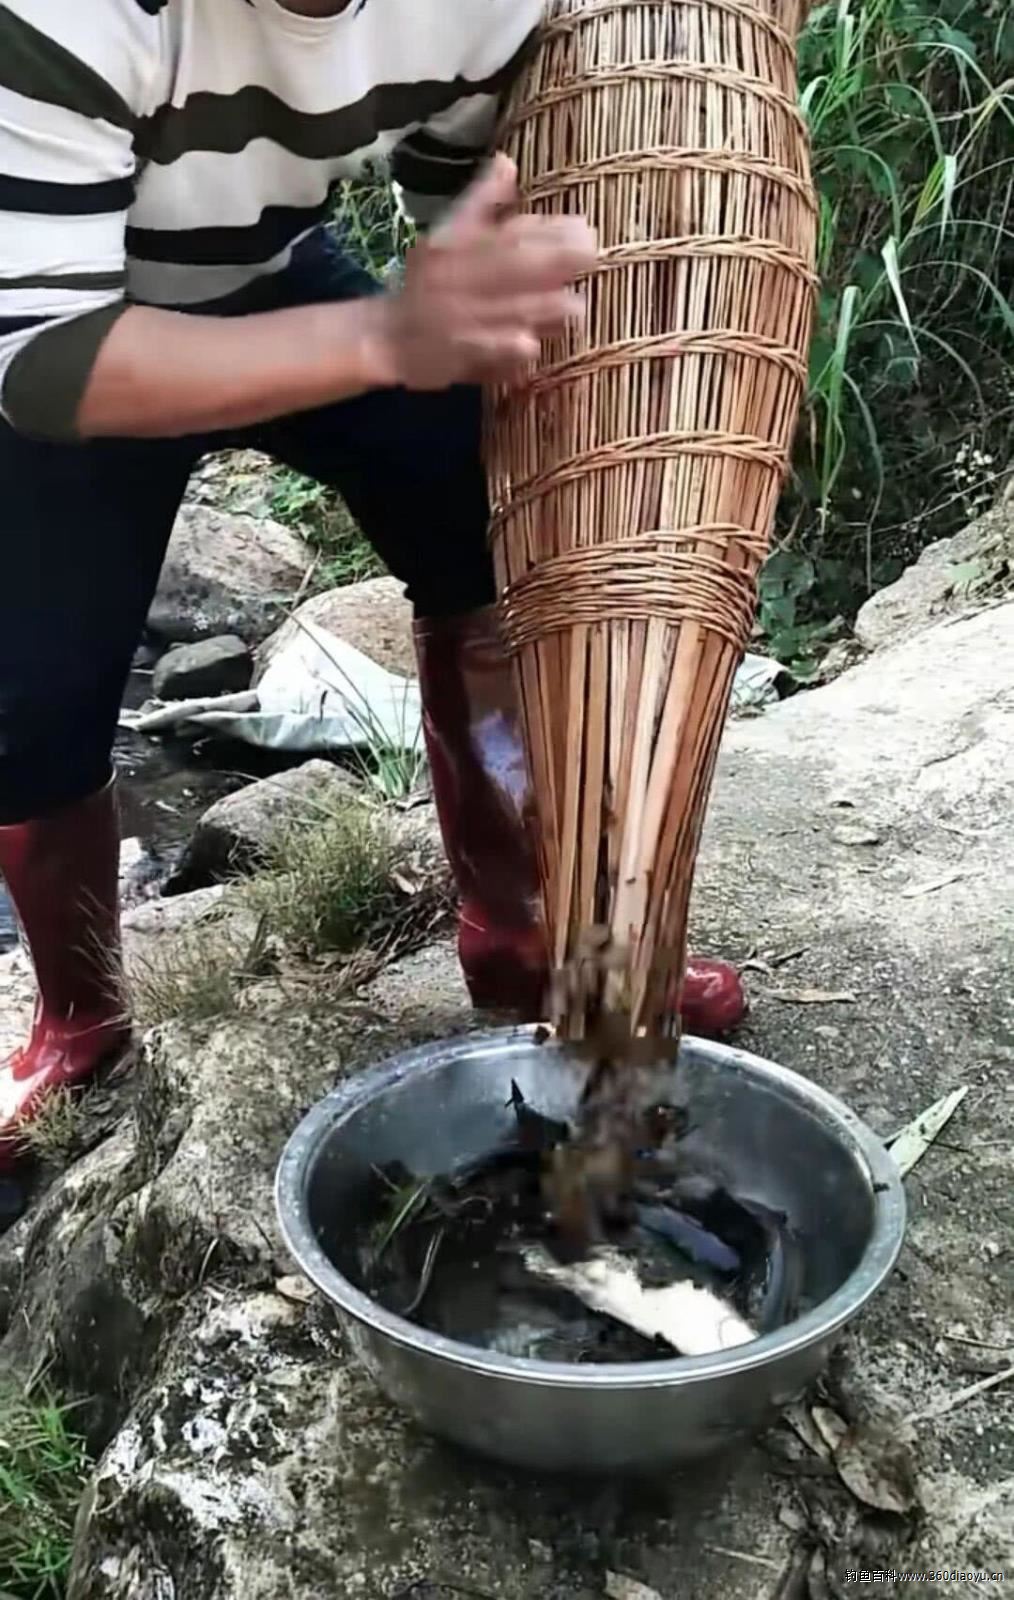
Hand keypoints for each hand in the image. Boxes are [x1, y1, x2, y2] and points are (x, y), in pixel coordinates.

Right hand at [374, 154, 596, 389]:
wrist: (388, 336)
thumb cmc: (424, 282)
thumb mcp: (446, 233)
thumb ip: (481, 202)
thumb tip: (507, 162)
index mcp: (461, 246)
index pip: (510, 230)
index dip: (551, 229)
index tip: (584, 227)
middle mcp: (464, 278)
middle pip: (518, 264)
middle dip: (560, 259)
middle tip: (592, 255)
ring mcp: (465, 319)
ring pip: (514, 312)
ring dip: (548, 307)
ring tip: (575, 305)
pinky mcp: (464, 357)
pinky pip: (497, 353)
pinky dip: (515, 349)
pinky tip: (534, 345)